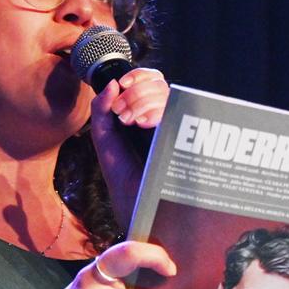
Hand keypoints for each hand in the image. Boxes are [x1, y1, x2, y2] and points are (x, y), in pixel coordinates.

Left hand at [88, 67, 168, 228]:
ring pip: (169, 94)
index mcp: (148, 117)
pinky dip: (157, 111)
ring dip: (144, 100)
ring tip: (132, 122)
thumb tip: (112, 83)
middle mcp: (167, 120)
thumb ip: (101, 112)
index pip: (152, 82)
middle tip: (123, 114)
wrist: (139, 211)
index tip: (124, 84)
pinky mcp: (187, 141)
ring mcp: (178, 130)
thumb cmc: (124, 181)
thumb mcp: (106, 144)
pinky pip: (179, 113)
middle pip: (160, 85)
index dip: (140, 76)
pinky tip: (145, 124)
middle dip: (136, 91)